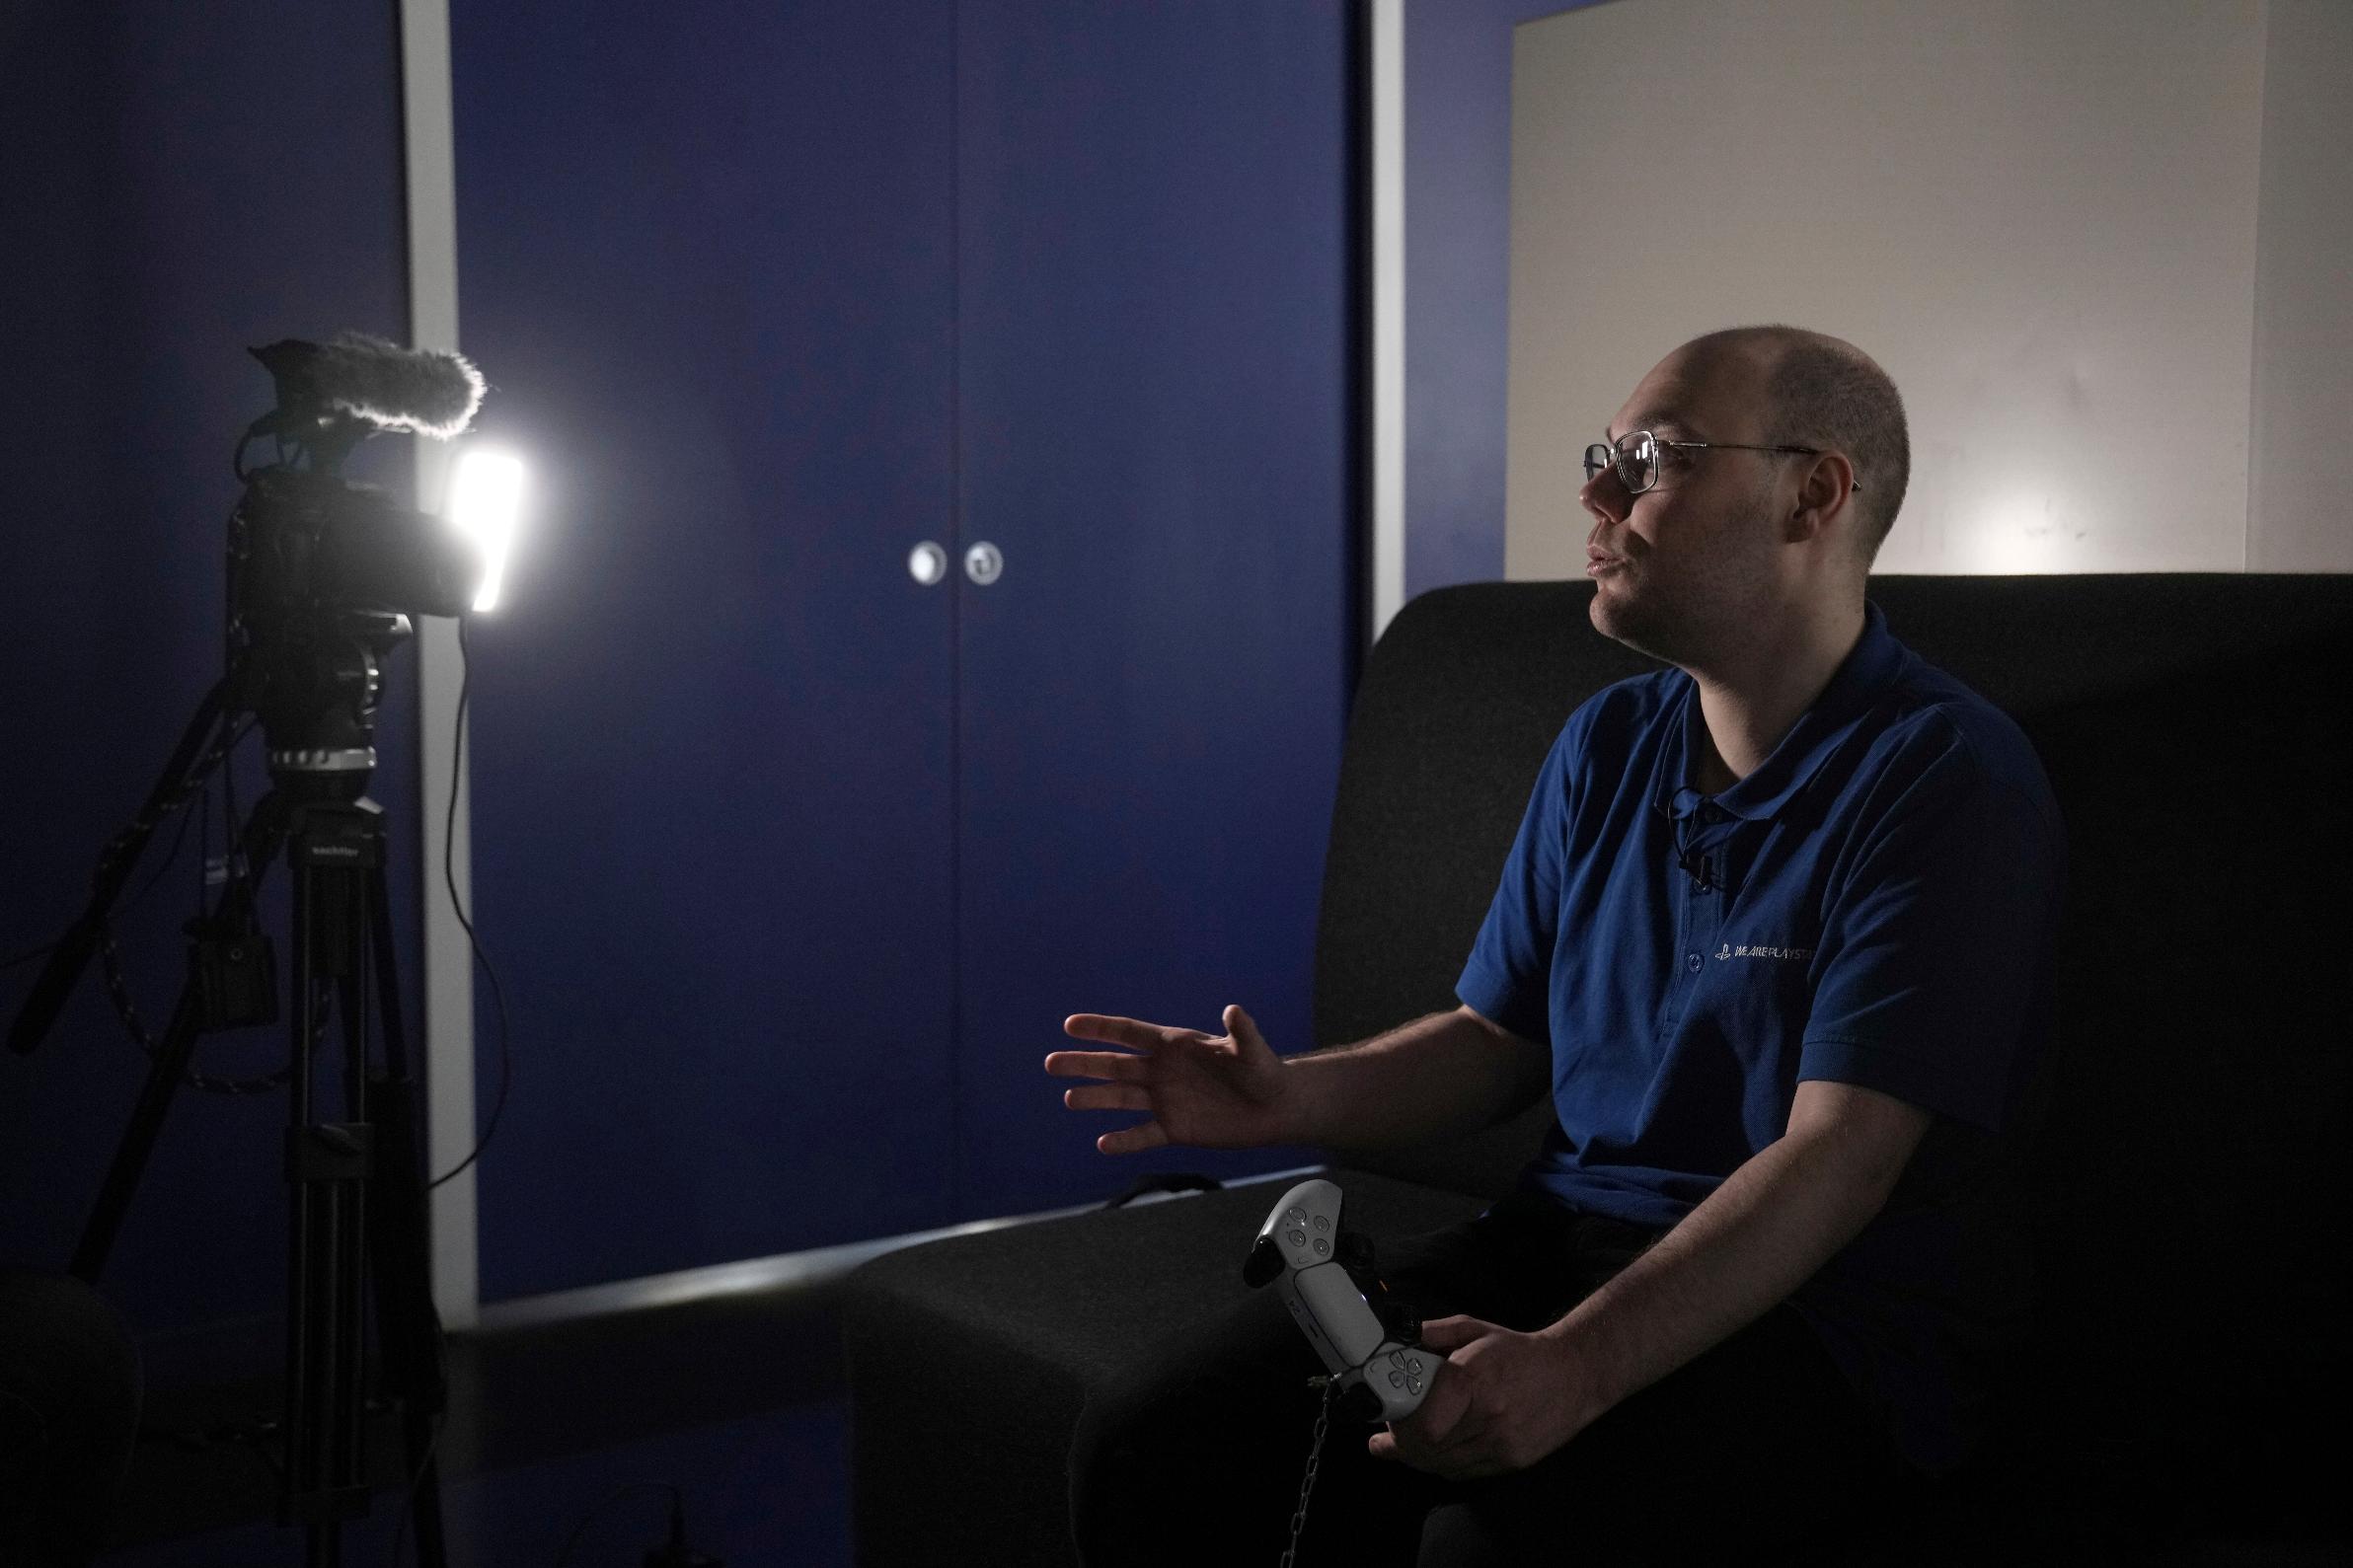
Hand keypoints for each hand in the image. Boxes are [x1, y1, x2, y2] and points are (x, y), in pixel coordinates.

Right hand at [1045, 1006, 1297, 1153]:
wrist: (1273, 1108)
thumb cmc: (1263, 1071)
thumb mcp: (1252, 1050)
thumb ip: (1240, 1032)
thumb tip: (1233, 1010)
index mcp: (1174, 1045)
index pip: (1130, 1033)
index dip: (1100, 1028)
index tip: (1071, 1024)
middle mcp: (1162, 1071)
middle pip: (1115, 1065)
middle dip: (1083, 1063)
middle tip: (1051, 1062)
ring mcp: (1165, 1100)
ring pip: (1121, 1098)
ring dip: (1095, 1098)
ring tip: (1069, 1100)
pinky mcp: (1174, 1128)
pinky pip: (1142, 1134)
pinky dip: (1124, 1139)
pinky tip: (1103, 1142)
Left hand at [1366, 1316, 1599, 1478]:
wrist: (1574, 1374)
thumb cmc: (1520, 1351)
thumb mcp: (1473, 1330)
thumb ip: (1431, 1335)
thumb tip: (1396, 1342)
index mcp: (1474, 1379)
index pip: (1425, 1421)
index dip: (1400, 1420)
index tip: (1389, 1409)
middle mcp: (1489, 1417)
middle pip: (1427, 1448)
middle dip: (1401, 1439)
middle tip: (1391, 1425)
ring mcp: (1501, 1444)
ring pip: (1442, 1465)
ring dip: (1418, 1454)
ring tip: (1405, 1439)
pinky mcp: (1511, 1462)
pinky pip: (1462, 1473)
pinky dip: (1442, 1463)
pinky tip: (1436, 1448)